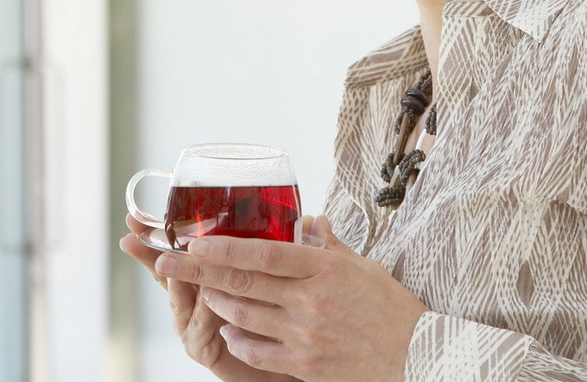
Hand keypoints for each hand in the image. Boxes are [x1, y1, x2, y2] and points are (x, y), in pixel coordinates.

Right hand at [120, 214, 285, 381]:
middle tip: (135, 237)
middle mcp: (195, 302)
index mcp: (208, 278)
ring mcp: (196, 327)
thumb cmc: (278, 315)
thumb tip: (315, 219)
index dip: (156, 236)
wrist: (290, 359)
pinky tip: (207, 297)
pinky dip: (203, 313)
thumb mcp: (283, 275)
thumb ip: (294, 248)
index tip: (134, 220)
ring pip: (180, 302)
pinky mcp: (207, 350)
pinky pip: (200, 330)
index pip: (178, 253)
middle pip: (167, 276)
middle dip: (151, 255)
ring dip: (179, 281)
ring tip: (173, 262)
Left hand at [154, 215, 428, 381]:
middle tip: (169, 264)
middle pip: (243, 283)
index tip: (195, 242)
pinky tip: (229, 330)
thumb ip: (331, 247)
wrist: (417, 358)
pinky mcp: (304, 364)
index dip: (224, 248)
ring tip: (204, 292)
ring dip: (217, 303)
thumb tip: (311, 222)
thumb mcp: (366, 268)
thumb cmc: (394, 311)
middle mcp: (310, 300)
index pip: (264, 253)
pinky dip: (237, 338)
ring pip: (243, 316)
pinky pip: (256, 351)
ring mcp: (305, 334)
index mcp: (325, 270)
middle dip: (199, 272)